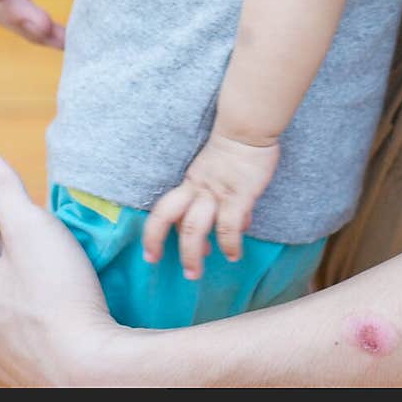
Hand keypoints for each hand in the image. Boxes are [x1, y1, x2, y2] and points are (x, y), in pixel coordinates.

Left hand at [0, 144, 114, 387]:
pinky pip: (10, 335)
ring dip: (8, 282)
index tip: (2, 189)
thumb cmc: (59, 295)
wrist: (87, 372)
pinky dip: (22, 314)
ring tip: (34, 266)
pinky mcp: (16, 373)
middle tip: (24, 225)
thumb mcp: (31, 227)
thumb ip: (0, 188)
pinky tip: (45, 310)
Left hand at [142, 133, 279, 280]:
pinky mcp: (238, 195)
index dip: (154, 232)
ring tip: (195, 274)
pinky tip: (234, 255)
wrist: (249, 127)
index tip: (153, 254)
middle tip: (157, 263)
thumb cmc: (238, 148)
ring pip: (193, 227)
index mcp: (191, 182)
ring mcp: (216, 193)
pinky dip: (229, 244)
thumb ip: (222, 198)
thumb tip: (237, 226)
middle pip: (169, 217)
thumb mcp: (218, 172)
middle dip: (159, 242)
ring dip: (191, 254)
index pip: (166, 209)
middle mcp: (198, 188)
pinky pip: (228, 227)